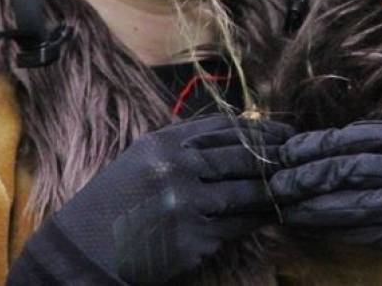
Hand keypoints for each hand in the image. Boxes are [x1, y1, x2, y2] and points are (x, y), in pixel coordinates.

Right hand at [34, 114, 293, 284]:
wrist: (82, 252)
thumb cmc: (114, 204)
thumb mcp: (142, 159)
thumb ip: (184, 145)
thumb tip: (238, 134)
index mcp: (164, 143)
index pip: (226, 128)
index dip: (261, 130)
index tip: (284, 134)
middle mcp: (176, 168)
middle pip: (242, 157)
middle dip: (276, 158)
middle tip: (299, 158)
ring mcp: (186, 204)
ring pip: (246, 192)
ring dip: (273, 190)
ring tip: (293, 185)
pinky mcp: (192, 240)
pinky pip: (237, 226)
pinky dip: (258, 218)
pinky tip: (271, 214)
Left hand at [270, 122, 381, 284]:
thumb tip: (328, 140)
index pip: (371, 136)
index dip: (326, 142)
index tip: (289, 151)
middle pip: (366, 167)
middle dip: (315, 174)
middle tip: (280, 183)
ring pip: (368, 204)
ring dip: (321, 207)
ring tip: (290, 209)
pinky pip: (379, 234)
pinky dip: (343, 232)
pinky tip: (318, 230)